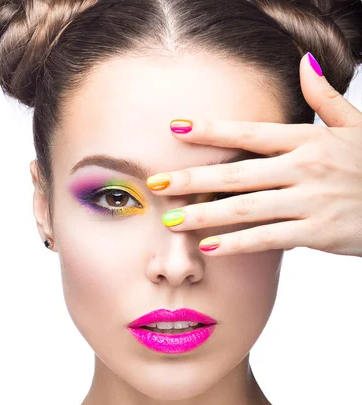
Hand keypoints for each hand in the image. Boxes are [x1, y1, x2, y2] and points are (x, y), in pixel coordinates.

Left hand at [147, 53, 361, 257]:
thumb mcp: (354, 125)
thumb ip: (325, 97)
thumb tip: (304, 62)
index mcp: (309, 140)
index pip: (251, 132)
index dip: (212, 130)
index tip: (176, 128)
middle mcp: (304, 168)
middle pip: (238, 172)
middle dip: (193, 178)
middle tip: (157, 183)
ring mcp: (309, 201)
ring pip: (247, 208)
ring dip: (205, 215)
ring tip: (172, 221)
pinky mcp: (316, 232)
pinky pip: (269, 238)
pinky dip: (238, 243)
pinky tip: (210, 246)